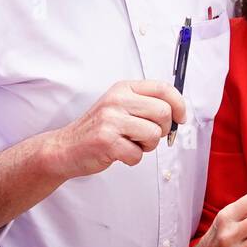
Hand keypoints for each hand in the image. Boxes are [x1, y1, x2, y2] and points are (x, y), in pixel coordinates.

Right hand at [46, 80, 185, 179]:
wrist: (65, 148)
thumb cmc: (98, 129)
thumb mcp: (120, 106)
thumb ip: (146, 105)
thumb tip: (178, 113)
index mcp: (123, 88)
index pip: (163, 88)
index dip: (179, 104)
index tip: (181, 117)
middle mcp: (116, 100)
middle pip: (163, 112)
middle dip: (162, 129)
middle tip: (147, 135)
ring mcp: (110, 120)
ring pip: (153, 134)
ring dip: (147, 146)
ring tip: (130, 143)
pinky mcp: (106, 141)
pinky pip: (138, 154)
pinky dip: (132, 158)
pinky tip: (119, 152)